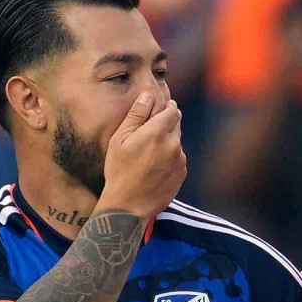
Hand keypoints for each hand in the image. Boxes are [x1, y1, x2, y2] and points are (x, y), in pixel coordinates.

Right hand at [98, 89, 186, 218]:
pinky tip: (155, 166)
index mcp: (157, 132)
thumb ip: (136, 115)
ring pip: (178, 142)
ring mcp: (180, 160)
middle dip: (167, 123)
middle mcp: (173, 144)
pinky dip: (171, 157)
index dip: (165, 107)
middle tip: (151, 132)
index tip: (158, 110)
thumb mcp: (120, 139)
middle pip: (177, 124)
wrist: (129, 205)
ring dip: (168, 141)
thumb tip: (147, 96)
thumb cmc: (119, 171)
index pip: (172, 110)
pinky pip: (179, 158)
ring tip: (150, 153)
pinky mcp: (182, 173)